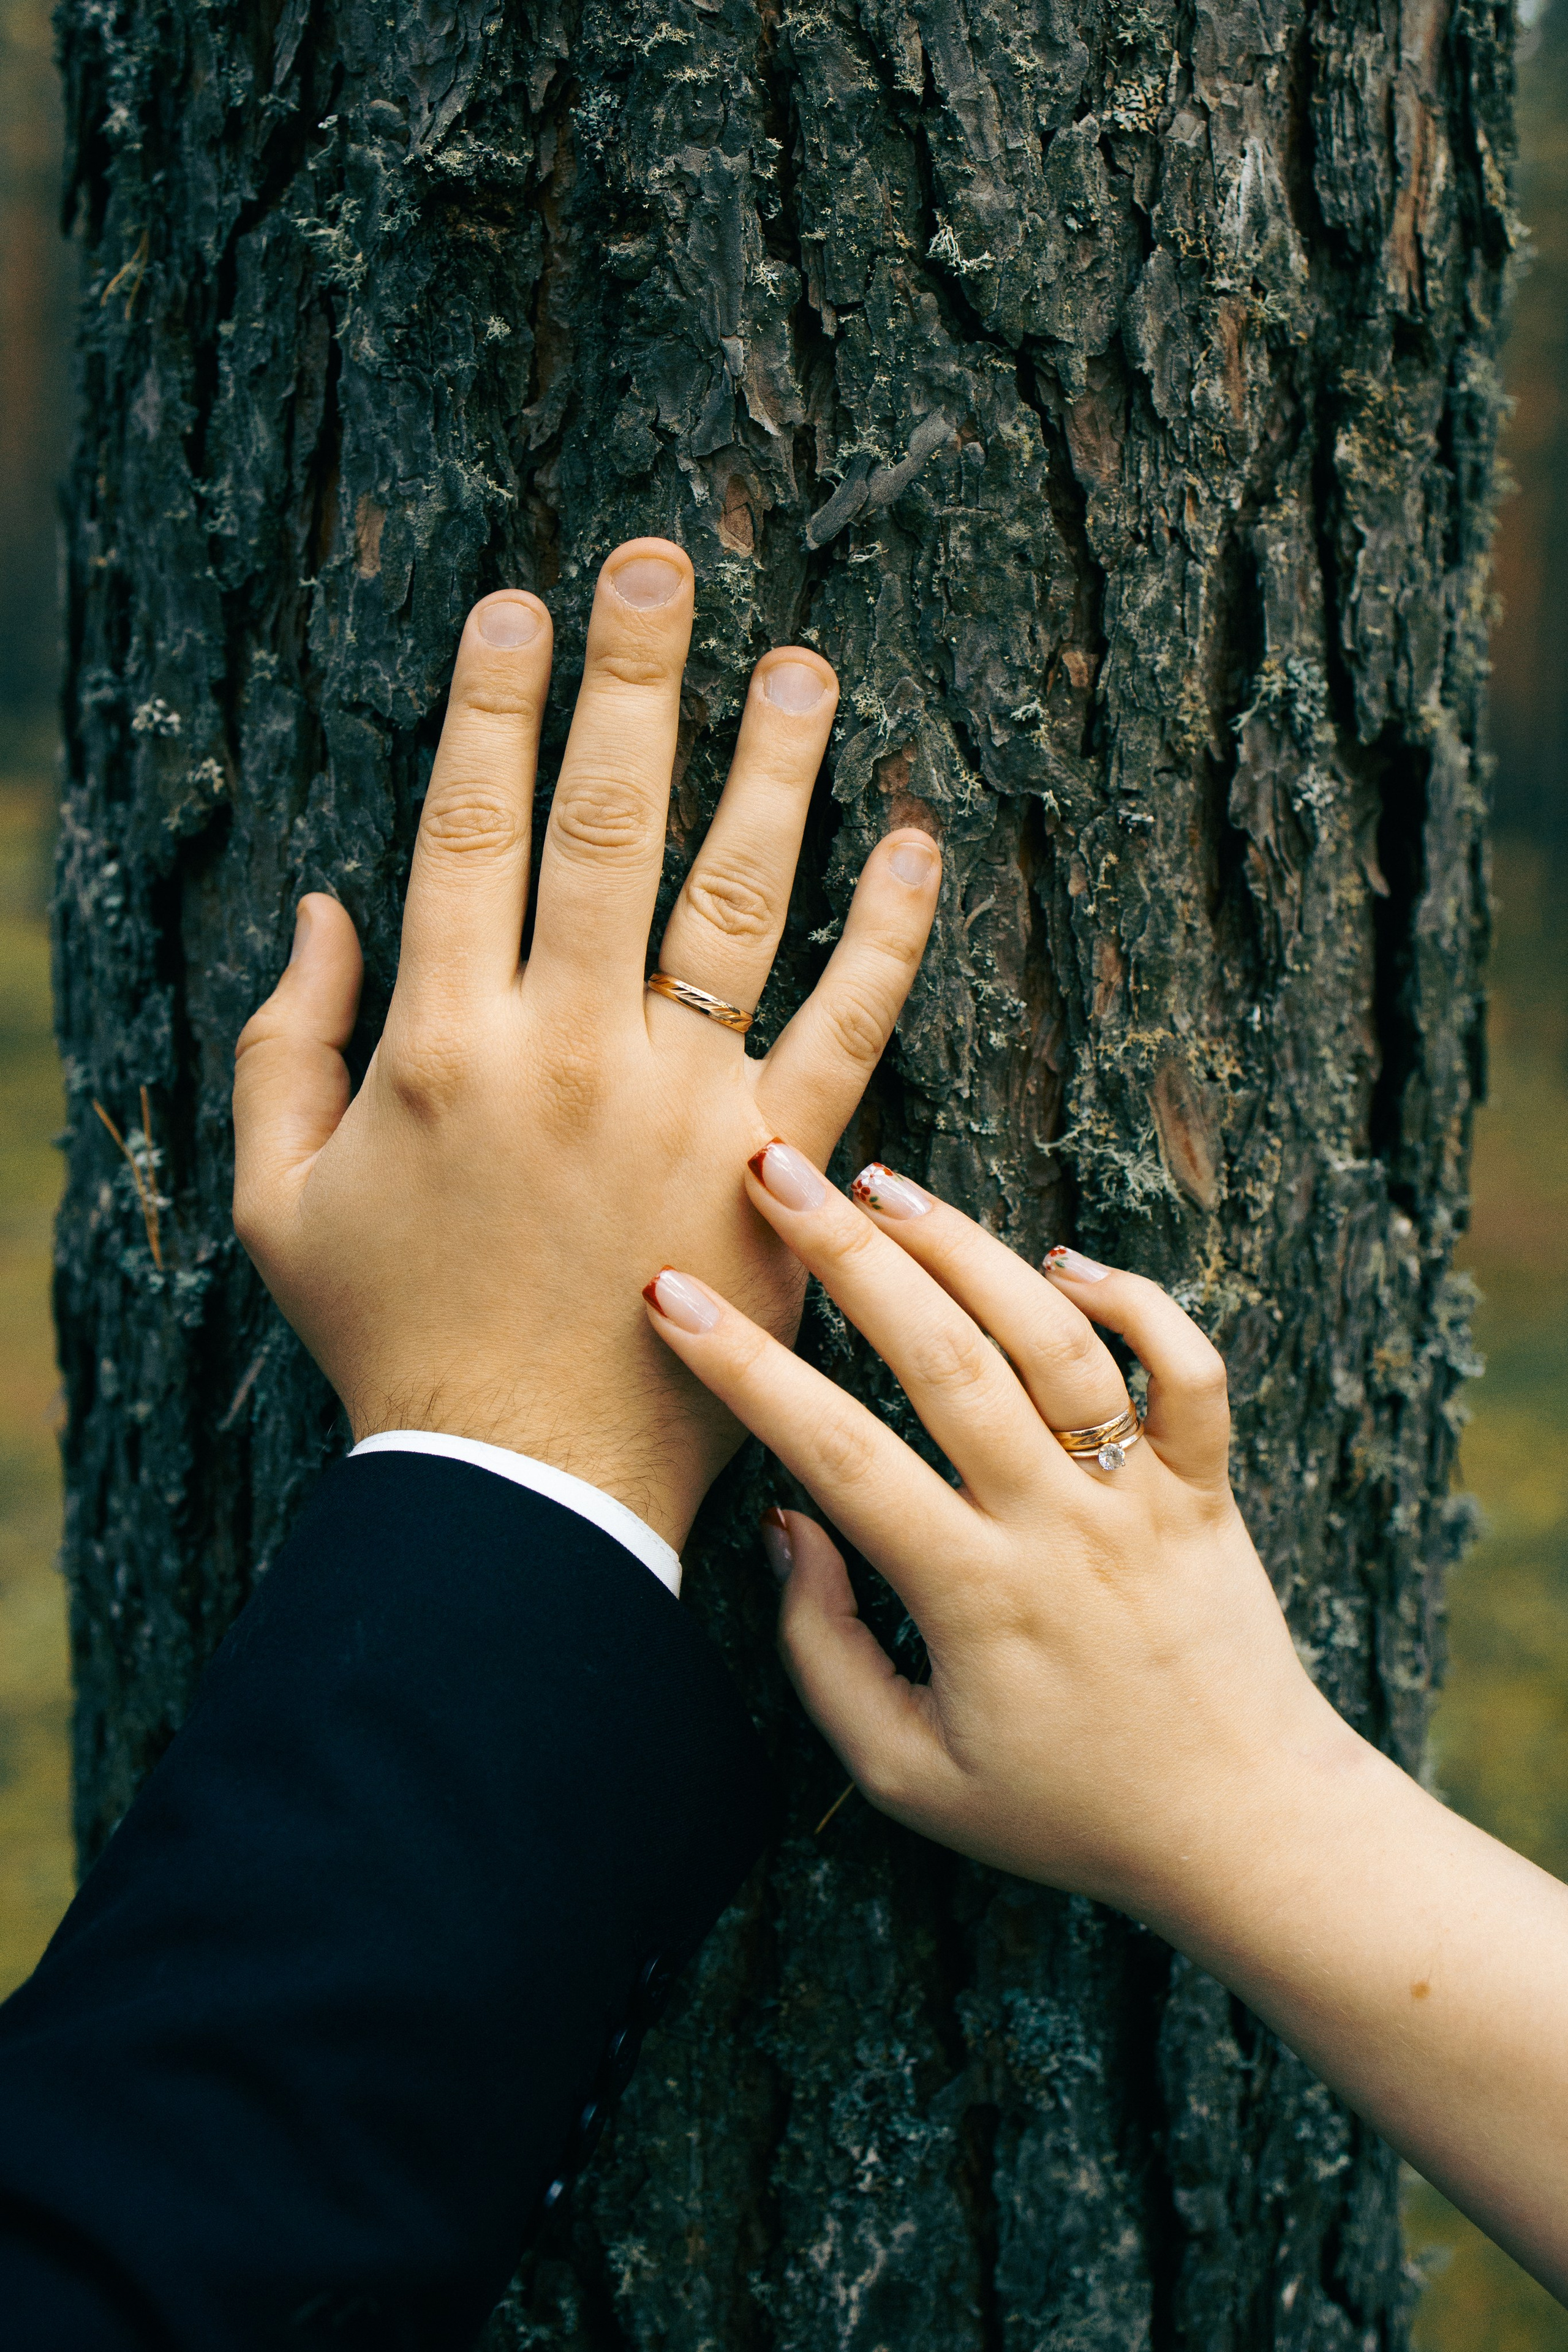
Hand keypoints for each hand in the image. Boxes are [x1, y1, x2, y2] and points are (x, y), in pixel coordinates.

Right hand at [231, 541, 940, 1547]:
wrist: (522, 1485)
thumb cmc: (394, 1338)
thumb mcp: (280, 1200)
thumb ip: (279, 1046)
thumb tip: (326, 907)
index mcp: (444, 1045)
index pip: (466, 828)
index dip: (490, 702)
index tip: (520, 605)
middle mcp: (568, 1051)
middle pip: (600, 825)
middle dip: (628, 680)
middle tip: (659, 561)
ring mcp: (685, 1107)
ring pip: (735, 901)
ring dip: (771, 770)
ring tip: (802, 661)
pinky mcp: (778, 1171)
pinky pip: (848, 1029)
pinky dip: (888, 934)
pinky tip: (914, 842)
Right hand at [643, 1148, 1567, 2302]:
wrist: (1250, 1832)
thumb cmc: (1068, 1811)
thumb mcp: (912, 1777)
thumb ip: (827, 1657)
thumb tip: (788, 1529)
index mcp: (974, 1597)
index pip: (838, 1454)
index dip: (746, 1369)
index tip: (673, 1296)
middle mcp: (1060, 1526)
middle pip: (947, 1359)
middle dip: (847, 1255)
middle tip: (773, 1174)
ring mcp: (1146, 1498)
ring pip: (1058, 1340)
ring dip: (968, 1248)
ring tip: (885, 1183)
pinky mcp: (1211, 1488)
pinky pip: (1192, 1370)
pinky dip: (1138, 1302)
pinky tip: (1063, 1262)